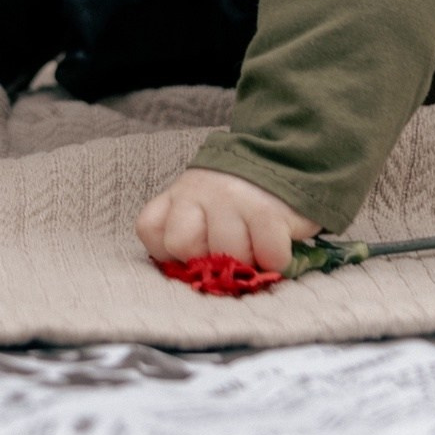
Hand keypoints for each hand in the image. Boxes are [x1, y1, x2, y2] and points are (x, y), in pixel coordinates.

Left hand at [135, 167, 319, 274]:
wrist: (283, 158)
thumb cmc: (238, 198)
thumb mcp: (200, 205)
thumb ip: (187, 231)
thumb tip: (193, 276)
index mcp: (177, 195)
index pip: (150, 229)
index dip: (169, 252)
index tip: (195, 251)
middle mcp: (198, 192)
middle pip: (183, 244)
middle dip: (207, 259)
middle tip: (229, 251)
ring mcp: (232, 198)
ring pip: (227, 254)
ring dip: (246, 261)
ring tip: (256, 247)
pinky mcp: (267, 210)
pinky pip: (267, 256)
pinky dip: (276, 261)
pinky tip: (275, 246)